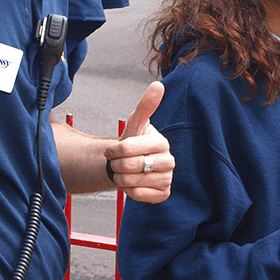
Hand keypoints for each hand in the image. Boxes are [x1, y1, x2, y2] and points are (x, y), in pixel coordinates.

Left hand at [104, 81, 173, 203]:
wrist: (133, 165)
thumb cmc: (134, 143)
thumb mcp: (136, 124)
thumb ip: (145, 106)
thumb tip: (158, 85)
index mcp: (162, 143)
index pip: (128, 148)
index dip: (113, 150)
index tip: (110, 150)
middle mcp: (169, 162)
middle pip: (128, 166)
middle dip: (115, 165)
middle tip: (116, 163)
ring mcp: (168, 179)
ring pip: (131, 182)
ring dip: (119, 178)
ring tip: (122, 172)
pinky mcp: (163, 194)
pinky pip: (137, 195)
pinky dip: (128, 190)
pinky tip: (131, 183)